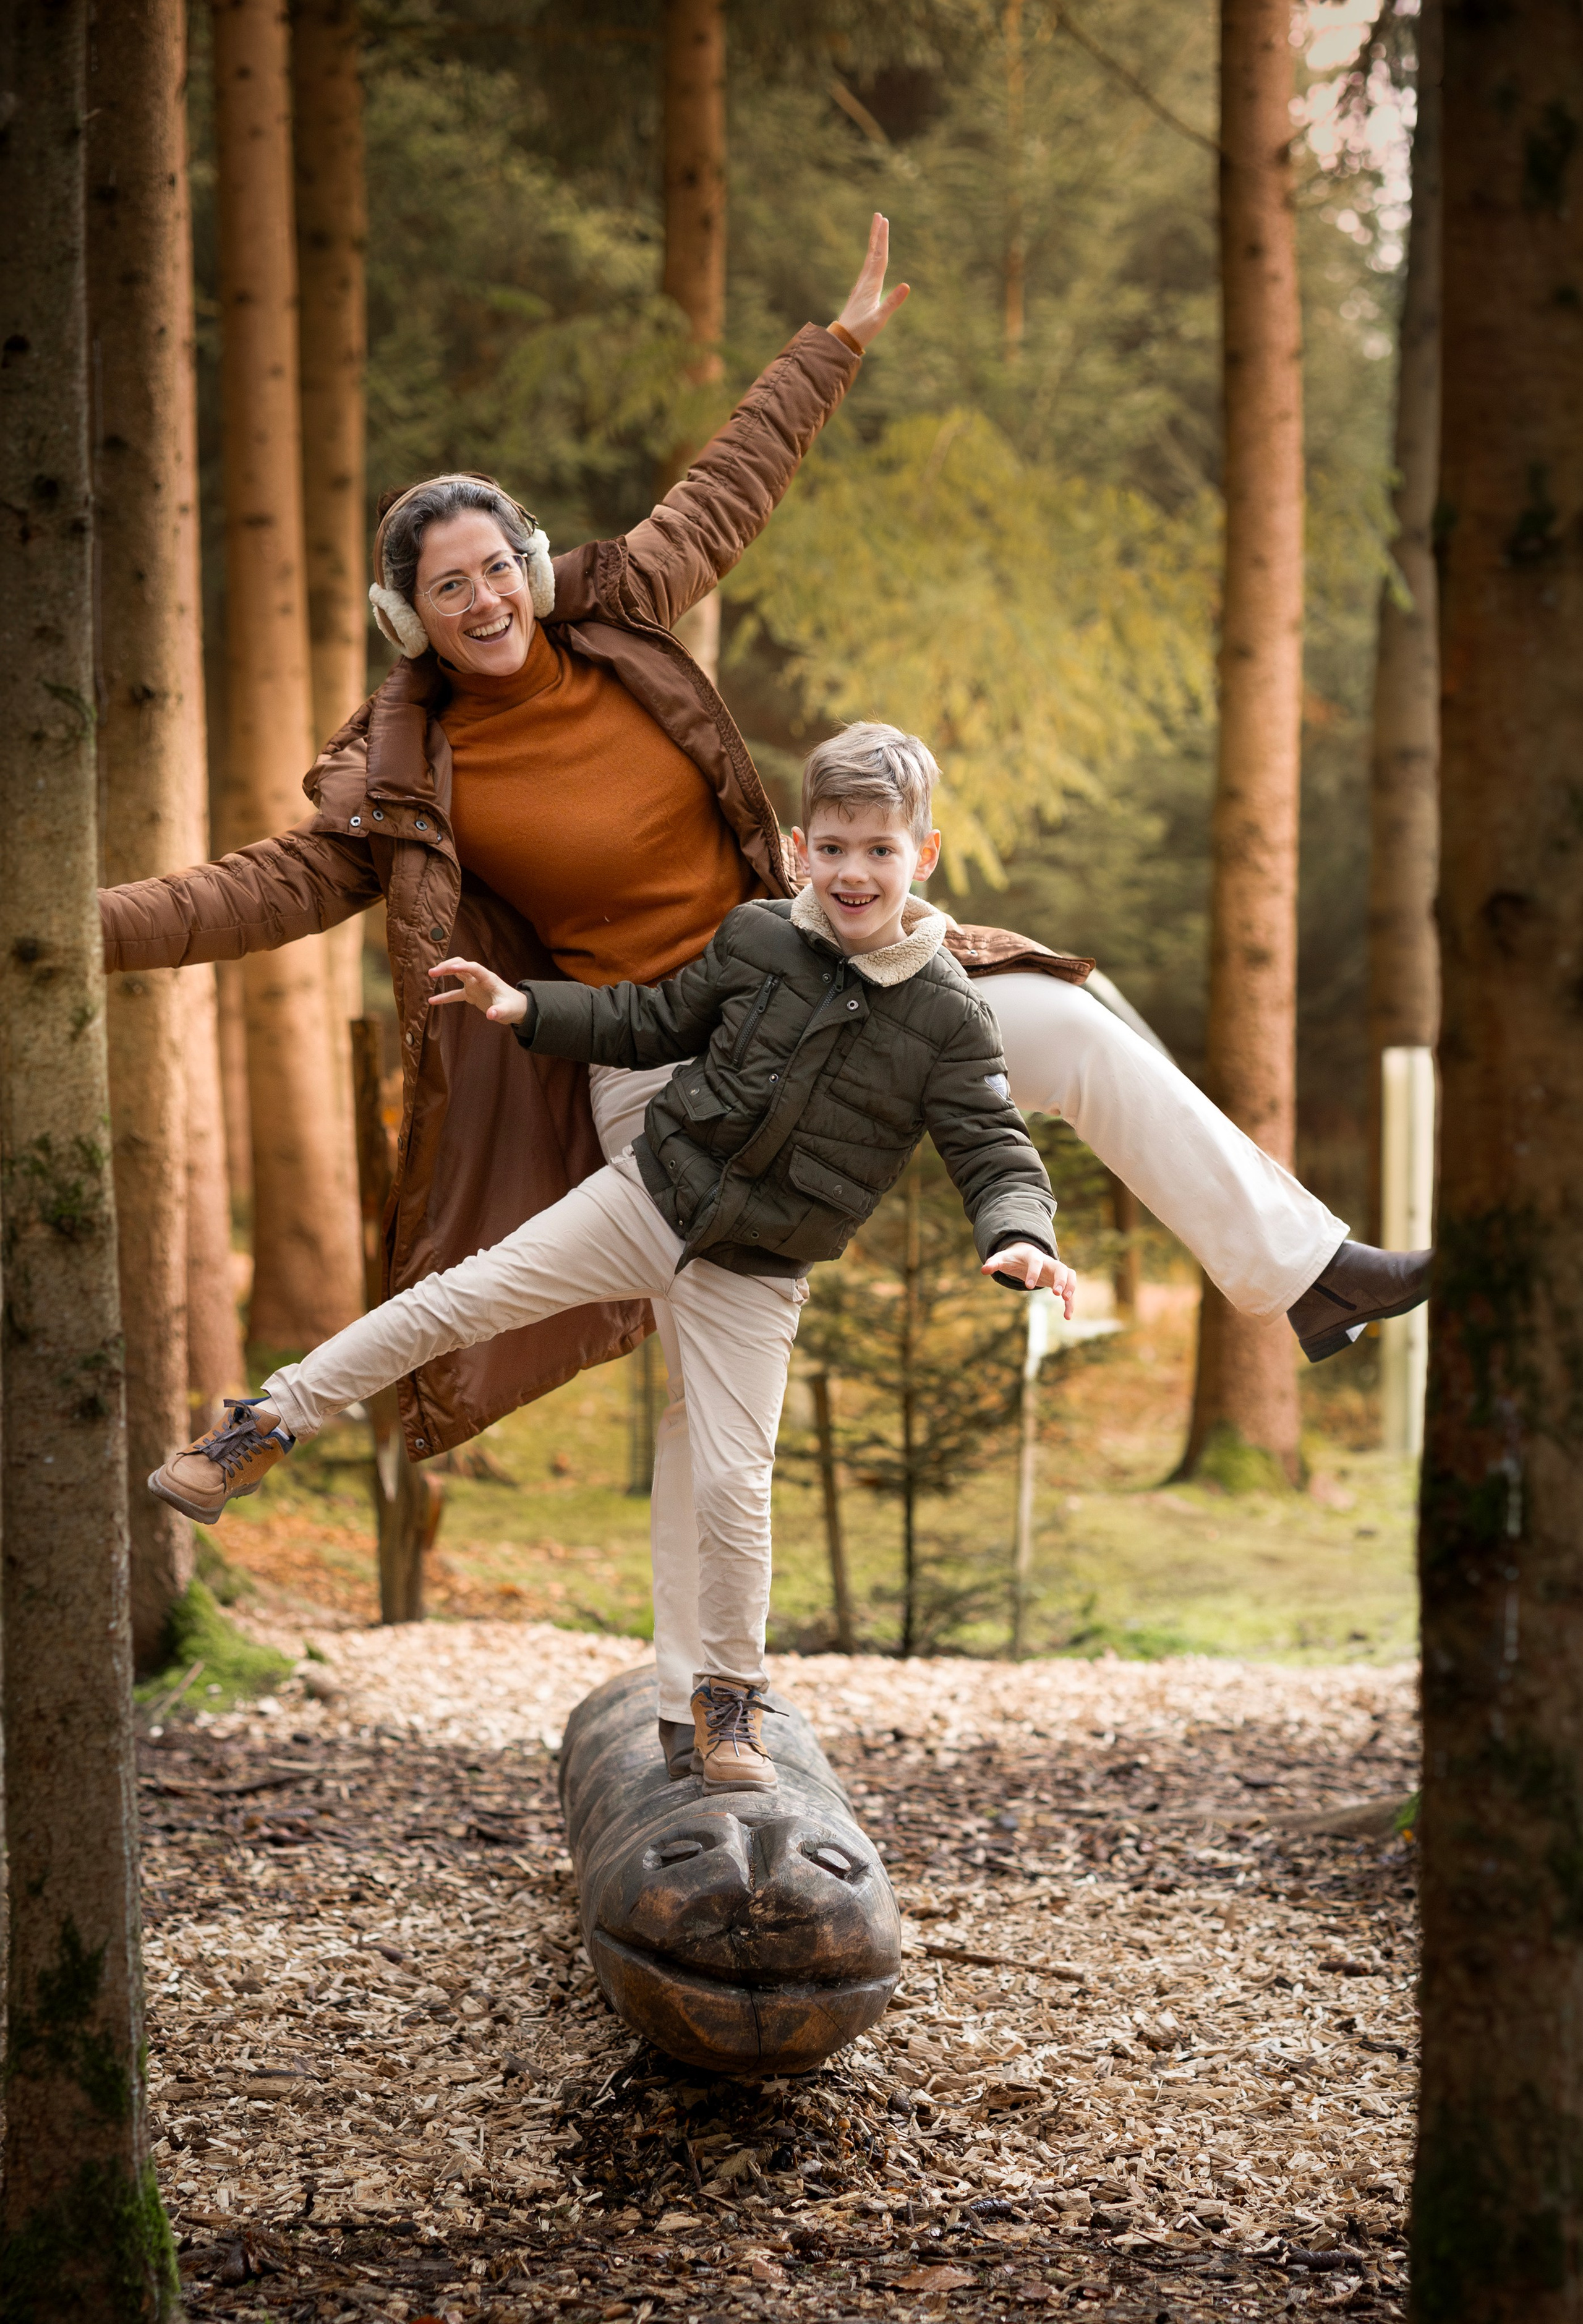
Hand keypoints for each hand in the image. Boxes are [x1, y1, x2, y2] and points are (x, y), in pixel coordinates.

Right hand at [427, 958, 526, 1024]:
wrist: (517, 1009)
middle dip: (447, 966)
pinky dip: (444, 997)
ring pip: (456, 974)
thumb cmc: (514, 1007)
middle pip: (461, 965)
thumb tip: (490, 1015)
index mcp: (489, 979)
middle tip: (432, 972)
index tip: (450, 968)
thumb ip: (499, 1011)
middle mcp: (479, 979)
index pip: (474, 968)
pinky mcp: (471, 994)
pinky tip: (432, 1001)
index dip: (462, 967)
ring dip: (444, 973)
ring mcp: (474, 985)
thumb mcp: (508, 1011)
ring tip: (430, 975)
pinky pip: (455, 994)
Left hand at [833, 212, 909, 349]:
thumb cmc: (861, 331)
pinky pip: (868, 268)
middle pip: (873, 253)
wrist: (842, 339)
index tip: (884, 222)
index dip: (883, 239)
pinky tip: (873, 255)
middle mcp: (865, 282)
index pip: (880, 257)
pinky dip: (872, 256)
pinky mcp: (860, 291)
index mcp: (871, 285)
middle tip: (879, 216)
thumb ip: (892, 302)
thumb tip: (906, 286)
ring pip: (869, 259)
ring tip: (877, 229)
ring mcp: (861, 285)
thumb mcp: (879, 319)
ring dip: (874, 243)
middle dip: (877, 234)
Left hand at [983, 1245, 1076, 1315]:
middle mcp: (1048, 1262)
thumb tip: (983, 1270)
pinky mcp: (1059, 1281)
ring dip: (1070, 1287)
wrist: (1026, 1254)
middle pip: (1060, 1267)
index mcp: (1033, 1256)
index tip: (1028, 1286)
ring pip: (1070, 1276)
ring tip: (1066, 1301)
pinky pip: (1069, 1290)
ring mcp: (1055, 1271)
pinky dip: (1070, 1302)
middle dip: (1061, 1279)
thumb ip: (993, 1263)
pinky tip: (1067, 1316)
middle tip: (1057, 1294)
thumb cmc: (1013, 1258)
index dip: (1033, 1272)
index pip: (1036, 1262)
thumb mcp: (1002, 1259)